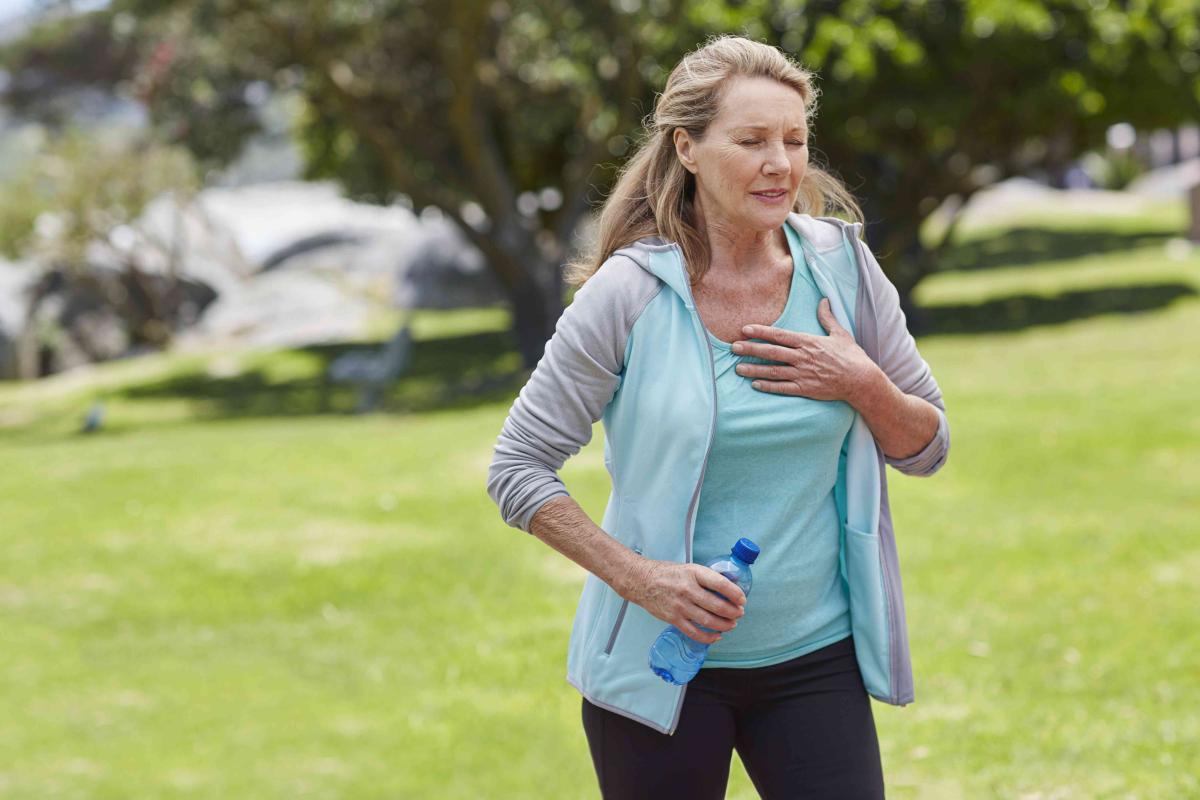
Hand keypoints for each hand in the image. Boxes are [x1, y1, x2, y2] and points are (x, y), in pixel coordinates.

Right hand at [622, 559, 745, 644]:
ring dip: (724, 625)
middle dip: (732, 612)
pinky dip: (708, 637)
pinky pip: (694, 632)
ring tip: (731, 624)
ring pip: (708, 620)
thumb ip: (705, 578)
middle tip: (739, 613)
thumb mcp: (688, 569)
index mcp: (693, 573)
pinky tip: (716, 636)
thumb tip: (727, 589)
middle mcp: (687, 590)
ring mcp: (680, 606)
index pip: (720, 583)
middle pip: (716, 605)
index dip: (734, 593)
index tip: (742, 599)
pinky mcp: (673, 618)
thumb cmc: (667, 574)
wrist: (642, 581)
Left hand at [731, 297, 878, 401]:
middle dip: (751, 349)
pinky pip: (783, 388)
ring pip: (774, 371)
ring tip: (737, 369)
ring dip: (754, 370)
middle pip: (772, 352)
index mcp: (809, 342)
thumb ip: (827, 317)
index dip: (761, 332)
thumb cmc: (852, 356)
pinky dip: (769, 386)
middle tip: (733, 347)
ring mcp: (804, 374)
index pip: (780, 335)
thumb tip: (823, 300)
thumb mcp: (840, 333)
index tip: (745, 329)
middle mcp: (803, 357)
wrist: (862, 380)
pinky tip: (755, 385)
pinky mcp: (806, 389)